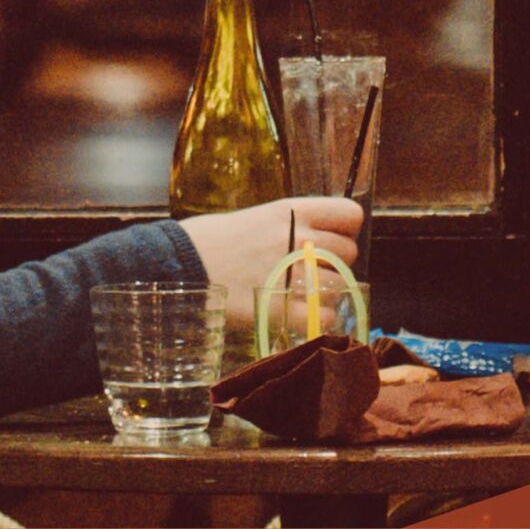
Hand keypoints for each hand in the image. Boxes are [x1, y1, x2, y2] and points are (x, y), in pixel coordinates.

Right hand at [175, 196, 363, 332]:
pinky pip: (326, 316)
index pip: (348, 214)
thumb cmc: (212, 240)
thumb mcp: (256, 219)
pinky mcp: (284, 308)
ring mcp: (293, 274)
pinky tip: (299, 314)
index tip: (334, 237)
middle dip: (336, 263)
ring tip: (304, 294)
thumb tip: (316, 239)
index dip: (346, 228)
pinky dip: (318, 319)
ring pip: (341, 286)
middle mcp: (297, 238)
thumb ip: (290, 227)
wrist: (181, 267)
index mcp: (291, 211)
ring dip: (328, 292)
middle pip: (348, 252)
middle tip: (311, 270)